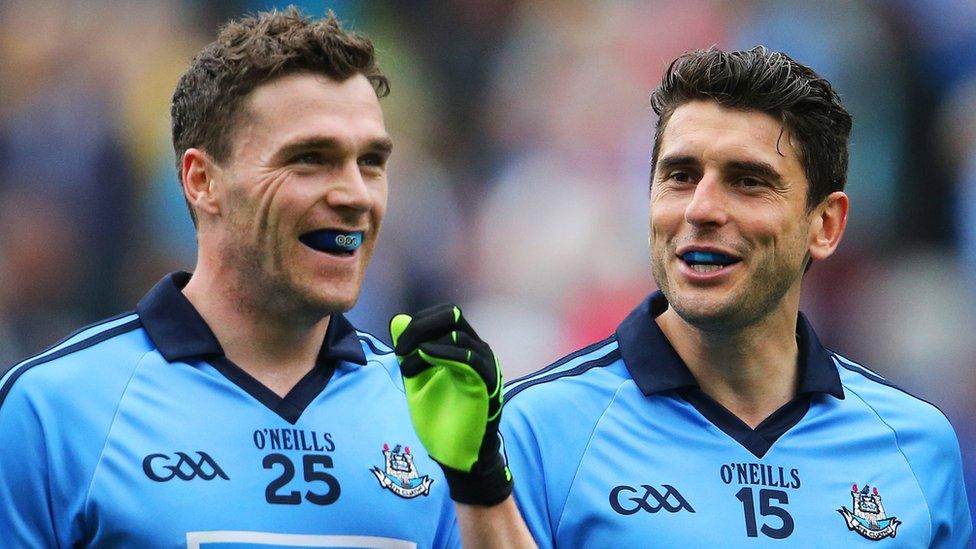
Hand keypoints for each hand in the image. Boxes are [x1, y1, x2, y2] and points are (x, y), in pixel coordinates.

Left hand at [390, 304, 511, 505]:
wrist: (456, 455)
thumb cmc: (440, 418)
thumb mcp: (416, 379)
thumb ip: (409, 350)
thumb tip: (398, 320)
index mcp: (463, 347)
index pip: (444, 315)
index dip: (418, 323)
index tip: (398, 346)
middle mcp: (477, 350)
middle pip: (452, 315)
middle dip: (420, 326)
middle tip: (400, 349)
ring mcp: (484, 365)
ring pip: (458, 333)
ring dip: (426, 343)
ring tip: (407, 366)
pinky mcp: (486, 384)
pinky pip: (470, 358)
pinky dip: (445, 352)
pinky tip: (425, 355)